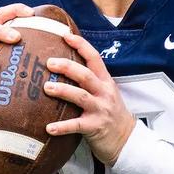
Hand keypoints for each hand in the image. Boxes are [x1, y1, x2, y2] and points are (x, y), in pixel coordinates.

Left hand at [44, 33, 136, 163]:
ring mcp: (101, 110)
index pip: (94, 58)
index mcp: (105, 81)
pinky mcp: (95, 127)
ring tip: (46, 88)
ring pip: (81, 96)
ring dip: (63, 91)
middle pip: (86, 75)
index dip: (81, 45)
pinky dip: (62, 126)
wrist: (126, 138)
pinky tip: (49, 128)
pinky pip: (77, 125)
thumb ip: (89, 80)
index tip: (65, 35)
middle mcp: (104, 93)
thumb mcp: (105, 92)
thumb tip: (63, 64)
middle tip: (49, 62)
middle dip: (67, 67)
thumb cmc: (110, 113)